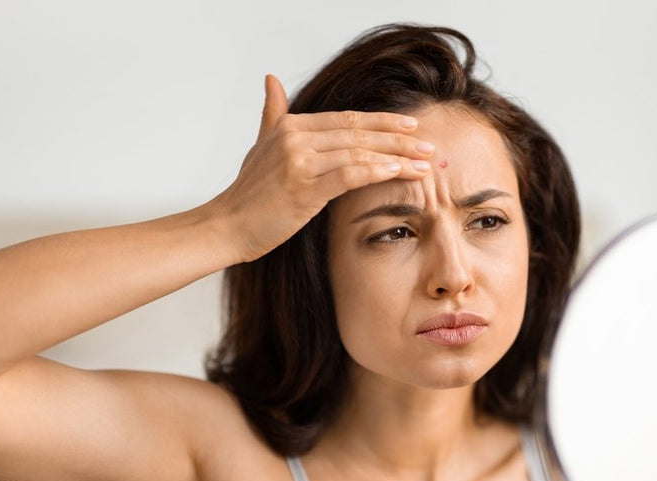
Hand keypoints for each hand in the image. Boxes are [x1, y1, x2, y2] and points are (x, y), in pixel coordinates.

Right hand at [215, 74, 434, 261]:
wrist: (228, 225)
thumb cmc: (249, 191)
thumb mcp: (261, 144)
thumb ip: (273, 112)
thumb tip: (272, 79)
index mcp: (291, 125)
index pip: (348, 119)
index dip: (383, 122)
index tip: (411, 127)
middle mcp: (295, 138)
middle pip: (359, 133)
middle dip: (399, 139)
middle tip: (428, 145)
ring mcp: (299, 162)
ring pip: (359, 153)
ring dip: (397, 157)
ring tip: (423, 164)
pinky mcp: (304, 189)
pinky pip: (349, 175)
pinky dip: (376, 171)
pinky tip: (399, 171)